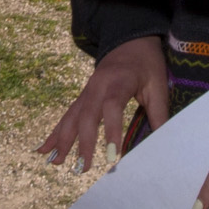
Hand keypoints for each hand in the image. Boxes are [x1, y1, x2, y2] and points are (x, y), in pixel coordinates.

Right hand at [42, 37, 169, 171]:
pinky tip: (44, 149)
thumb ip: (159, 112)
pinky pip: (67, 116)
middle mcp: (97, 86)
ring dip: (62, 141)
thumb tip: (164, 141)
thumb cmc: (147, 63)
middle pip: (87, 115)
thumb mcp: (158, 84)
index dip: (111, 130)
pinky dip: (55, 133)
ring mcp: (87, 91)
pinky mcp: (82, 97)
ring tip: (55, 163)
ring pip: (71, 117)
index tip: (112, 155)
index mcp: (119, 81)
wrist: (129, 40)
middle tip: (83, 168)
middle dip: (83, 143)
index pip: (112, 106)